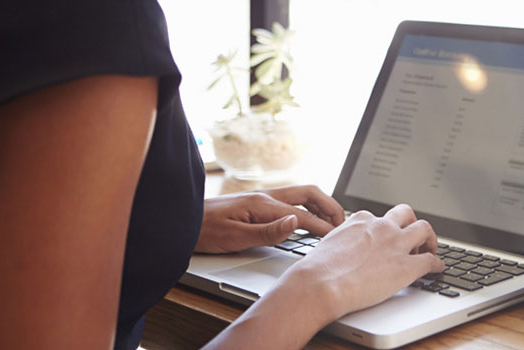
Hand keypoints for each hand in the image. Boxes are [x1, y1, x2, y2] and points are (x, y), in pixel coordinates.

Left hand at [196, 185, 344, 253]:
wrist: (181, 221)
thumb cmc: (203, 231)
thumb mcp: (234, 237)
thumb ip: (267, 232)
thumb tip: (296, 224)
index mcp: (262, 204)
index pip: (303, 216)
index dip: (323, 228)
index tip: (338, 239)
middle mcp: (265, 196)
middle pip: (309, 194)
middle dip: (330, 207)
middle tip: (342, 225)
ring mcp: (262, 197)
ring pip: (302, 195)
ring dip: (321, 205)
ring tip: (333, 221)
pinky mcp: (258, 202)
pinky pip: (292, 200)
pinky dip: (308, 207)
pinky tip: (309, 218)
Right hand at [287, 204, 445, 316]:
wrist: (320, 285)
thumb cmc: (316, 271)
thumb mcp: (328, 244)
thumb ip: (341, 242)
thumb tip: (340, 252)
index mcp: (360, 220)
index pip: (379, 217)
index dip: (386, 227)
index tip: (386, 236)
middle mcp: (381, 227)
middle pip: (406, 214)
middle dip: (411, 223)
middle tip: (413, 238)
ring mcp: (396, 244)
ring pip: (424, 229)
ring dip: (429, 239)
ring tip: (429, 250)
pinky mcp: (407, 266)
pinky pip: (431, 260)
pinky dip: (437, 264)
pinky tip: (437, 269)